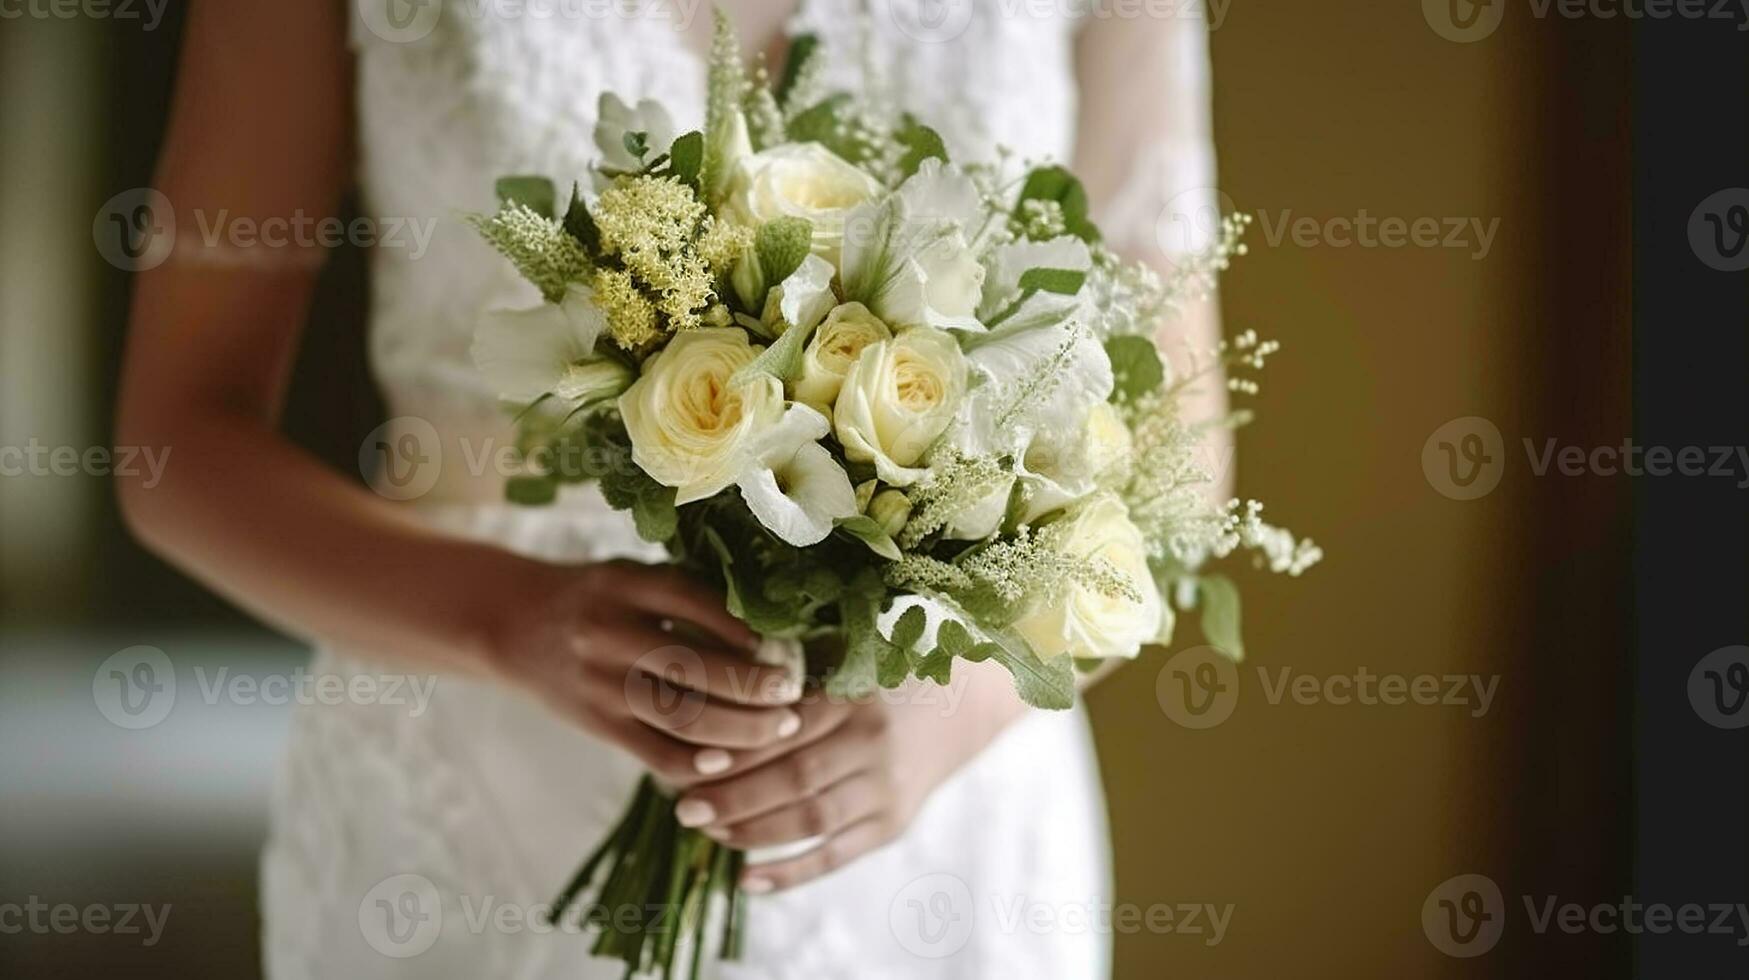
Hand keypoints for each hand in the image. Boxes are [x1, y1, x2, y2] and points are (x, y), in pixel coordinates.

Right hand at [487, 559, 804, 787]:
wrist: (514, 623)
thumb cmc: (597, 597)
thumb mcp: (632, 575)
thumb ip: (687, 591)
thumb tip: (775, 620)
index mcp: (623, 584)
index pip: (690, 601)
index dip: (741, 627)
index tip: (784, 644)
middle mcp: (608, 632)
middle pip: (691, 665)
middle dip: (752, 685)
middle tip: (795, 694)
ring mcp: (600, 683)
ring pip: (679, 715)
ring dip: (739, 728)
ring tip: (780, 729)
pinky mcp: (597, 724)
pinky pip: (654, 753)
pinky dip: (696, 763)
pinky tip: (730, 761)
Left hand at [671, 666, 1028, 892]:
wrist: (963, 705)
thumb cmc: (884, 673)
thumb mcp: (849, 656)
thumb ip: (793, 670)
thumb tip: (712, 687)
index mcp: (857, 692)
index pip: (785, 726)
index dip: (737, 746)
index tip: (689, 756)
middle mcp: (875, 741)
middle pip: (794, 777)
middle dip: (733, 797)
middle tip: (685, 806)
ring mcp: (887, 787)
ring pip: (811, 819)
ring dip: (753, 833)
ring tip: (709, 833)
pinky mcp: (893, 823)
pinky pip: (837, 856)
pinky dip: (790, 873)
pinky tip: (746, 880)